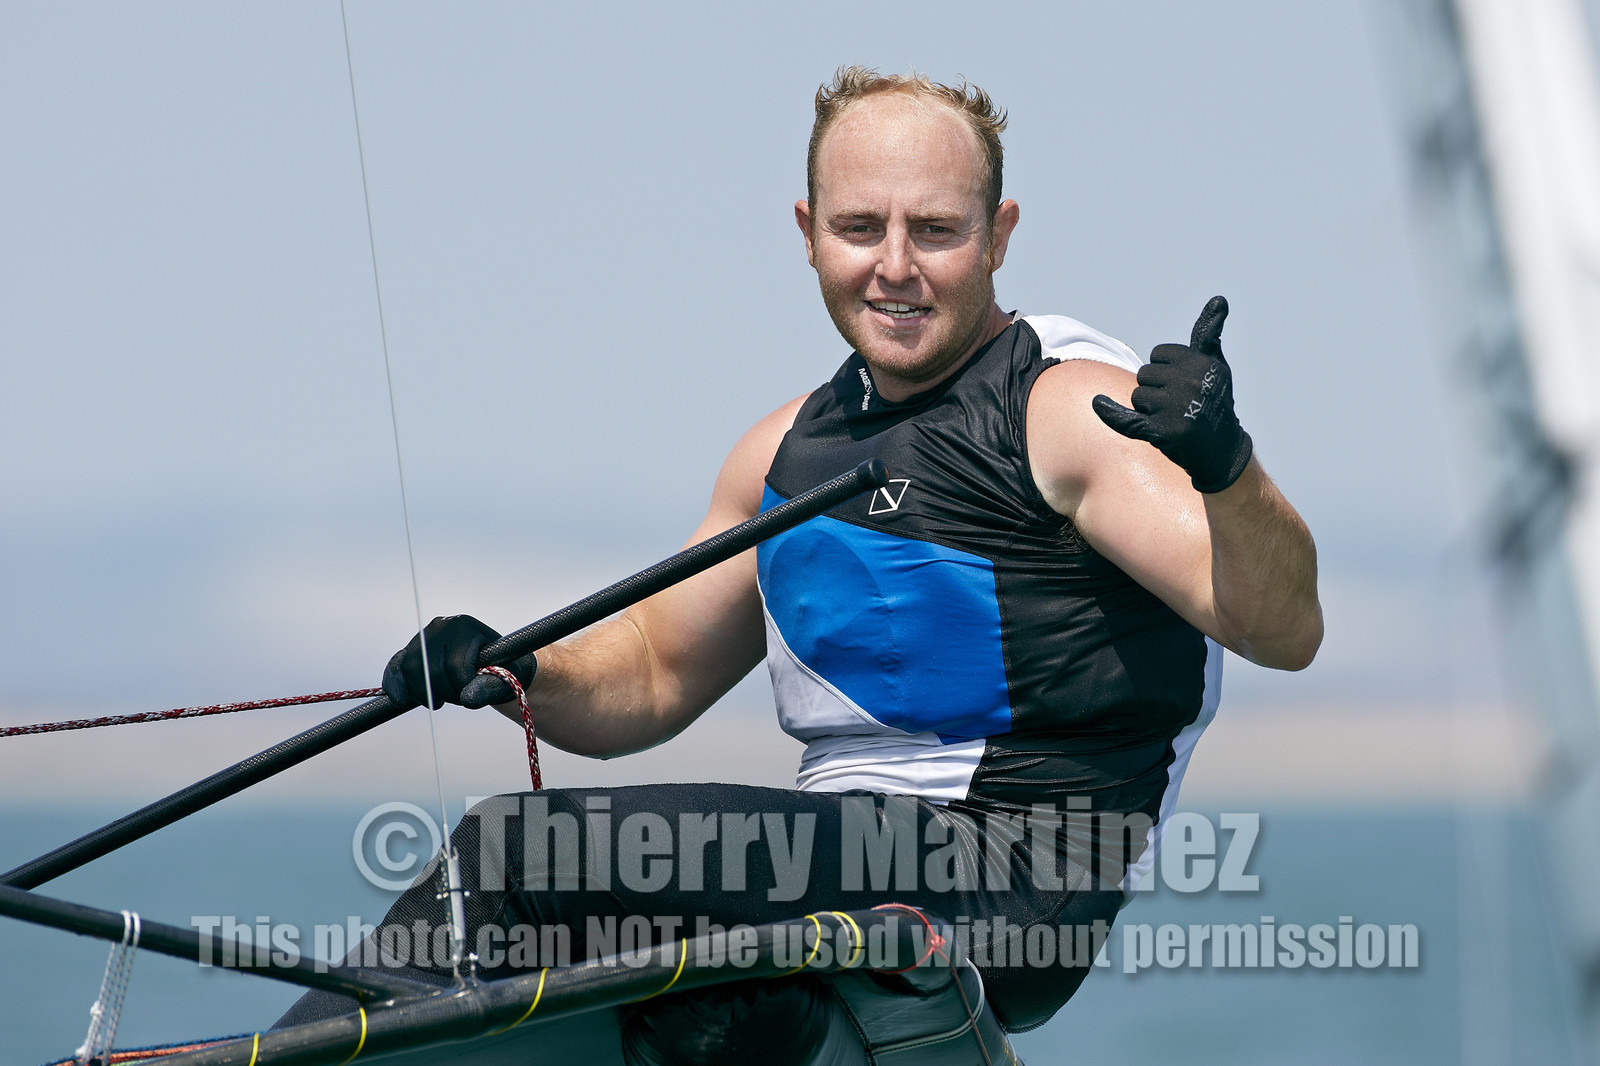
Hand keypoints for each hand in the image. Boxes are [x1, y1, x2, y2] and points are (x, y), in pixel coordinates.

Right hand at [381, 614, 537, 709]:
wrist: (491, 664)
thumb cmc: (501, 669)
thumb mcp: (505, 678)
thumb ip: (490, 687)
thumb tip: (468, 698)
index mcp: (466, 626)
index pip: (455, 663)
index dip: (461, 686)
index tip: (472, 695)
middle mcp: (441, 625)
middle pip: (430, 668)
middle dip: (444, 692)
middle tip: (457, 698)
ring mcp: (422, 637)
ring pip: (411, 669)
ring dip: (424, 693)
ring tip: (441, 699)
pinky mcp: (410, 650)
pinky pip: (396, 666)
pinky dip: (395, 684)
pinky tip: (399, 699)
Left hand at [1091, 295, 1253, 492]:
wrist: (1222, 450)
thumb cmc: (1214, 401)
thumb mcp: (1216, 365)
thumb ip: (1208, 334)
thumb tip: (1218, 298)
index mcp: (1202, 363)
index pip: (1158, 354)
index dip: (1166, 368)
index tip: (1184, 383)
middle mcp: (1191, 383)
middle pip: (1145, 374)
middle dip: (1156, 389)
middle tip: (1179, 405)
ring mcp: (1176, 409)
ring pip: (1137, 396)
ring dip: (1148, 408)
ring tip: (1174, 418)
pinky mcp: (1162, 432)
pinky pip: (1126, 418)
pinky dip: (1110, 413)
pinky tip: (1098, 403)